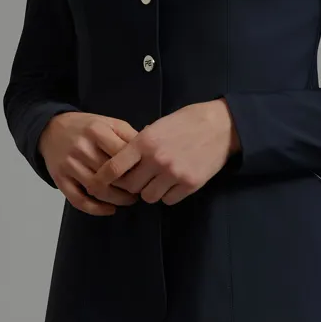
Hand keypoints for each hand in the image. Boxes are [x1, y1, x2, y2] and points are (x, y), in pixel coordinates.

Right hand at [38, 111, 142, 215]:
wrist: (52, 129)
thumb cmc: (86, 127)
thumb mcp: (109, 123)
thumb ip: (129, 135)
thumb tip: (150, 151)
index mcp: (96, 131)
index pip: (122, 154)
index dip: (138, 167)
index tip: (147, 173)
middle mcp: (81, 148)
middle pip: (111, 174)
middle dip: (129, 186)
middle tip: (141, 190)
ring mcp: (69, 165)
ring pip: (97, 189)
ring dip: (117, 199)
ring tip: (129, 200)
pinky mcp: (60, 179)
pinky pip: (78, 200)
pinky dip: (95, 209)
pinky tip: (110, 209)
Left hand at [89, 99, 239, 205]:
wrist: (221, 126)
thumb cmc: (187, 121)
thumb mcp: (158, 125)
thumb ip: (141, 143)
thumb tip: (124, 161)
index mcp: (145, 142)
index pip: (114, 168)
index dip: (103, 179)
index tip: (98, 183)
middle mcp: (157, 160)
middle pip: (130, 186)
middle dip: (130, 185)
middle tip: (137, 179)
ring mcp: (174, 174)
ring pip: (148, 197)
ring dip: (150, 191)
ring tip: (158, 179)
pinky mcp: (189, 185)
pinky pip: (168, 200)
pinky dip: (168, 194)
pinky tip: (173, 182)